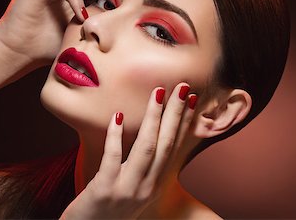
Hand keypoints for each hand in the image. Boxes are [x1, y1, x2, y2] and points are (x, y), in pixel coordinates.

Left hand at [60, 83, 197, 218]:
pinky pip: (113, 157)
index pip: (173, 148)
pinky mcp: (104, 190)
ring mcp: (127, 190)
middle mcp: (147, 188)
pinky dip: (116, 136)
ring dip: (153, 118)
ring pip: (145, 148)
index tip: (191, 100)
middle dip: (175, 114)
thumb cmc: (109, 209)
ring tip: (158, 94)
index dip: (183, 123)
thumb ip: (143, 168)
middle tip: (183, 87)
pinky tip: (117, 116)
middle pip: (165, 144)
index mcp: (155, 185)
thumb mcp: (134, 190)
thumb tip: (151, 137)